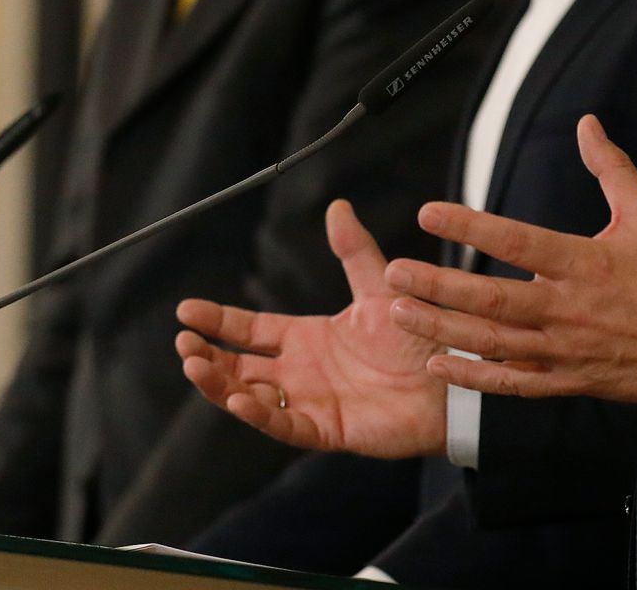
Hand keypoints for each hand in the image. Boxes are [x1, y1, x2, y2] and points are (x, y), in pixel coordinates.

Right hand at [175, 199, 447, 457]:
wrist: (452, 377)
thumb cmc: (418, 336)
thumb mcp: (378, 288)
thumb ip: (354, 251)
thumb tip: (337, 207)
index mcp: (308, 338)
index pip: (250, 329)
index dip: (218, 319)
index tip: (185, 309)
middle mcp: (302, 372)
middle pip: (239, 365)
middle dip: (207, 355)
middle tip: (183, 342)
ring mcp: (310, 402)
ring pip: (250, 397)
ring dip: (220, 385)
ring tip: (195, 365)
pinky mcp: (326, 428)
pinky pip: (284, 424)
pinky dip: (259, 415)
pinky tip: (237, 399)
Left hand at [386, 114, 636, 403]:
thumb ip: (611, 168)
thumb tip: (587, 123)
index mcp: (587, 264)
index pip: (518, 241)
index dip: (471, 227)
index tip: (429, 213)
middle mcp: (569, 309)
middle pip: (492, 300)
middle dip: (438, 287)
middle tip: (394, 273)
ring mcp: (566, 350)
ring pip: (493, 343)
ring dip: (443, 329)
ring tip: (399, 313)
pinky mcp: (568, 380)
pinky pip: (513, 382)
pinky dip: (475, 377)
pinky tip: (439, 365)